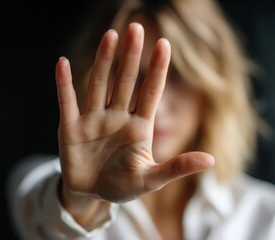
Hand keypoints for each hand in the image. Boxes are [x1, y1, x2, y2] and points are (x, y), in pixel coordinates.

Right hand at [56, 23, 213, 202]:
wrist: (92, 195)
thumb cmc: (123, 185)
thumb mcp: (151, 179)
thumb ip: (177, 167)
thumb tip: (211, 159)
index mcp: (139, 127)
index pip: (150, 92)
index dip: (157, 69)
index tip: (164, 44)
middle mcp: (117, 117)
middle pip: (125, 81)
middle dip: (131, 56)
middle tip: (136, 28)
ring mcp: (93, 121)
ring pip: (99, 85)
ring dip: (103, 61)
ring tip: (110, 36)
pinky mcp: (71, 129)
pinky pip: (67, 102)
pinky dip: (64, 84)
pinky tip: (62, 63)